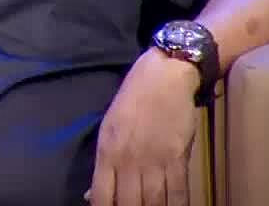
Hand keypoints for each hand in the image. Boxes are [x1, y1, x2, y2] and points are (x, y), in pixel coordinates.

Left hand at [85, 48, 199, 205]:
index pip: (101, 195)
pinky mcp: (177, 157)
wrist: (164, 76)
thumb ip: (104, 165)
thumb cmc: (133, 99)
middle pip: (128, 204)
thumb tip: (91, 196)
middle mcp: (128, 160)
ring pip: (153, 203)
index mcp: (107, 151)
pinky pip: (178, 192)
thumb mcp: (109, 128)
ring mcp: (153, 160)